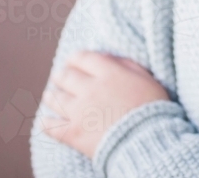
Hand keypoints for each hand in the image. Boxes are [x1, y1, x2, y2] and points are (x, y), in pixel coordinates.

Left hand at [41, 51, 168, 158]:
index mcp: (109, 73)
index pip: (82, 58)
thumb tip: (108, 57)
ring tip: (51, 97)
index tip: (73, 63)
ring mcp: (78, 111)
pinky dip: (45, 121)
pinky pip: (48, 125)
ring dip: (51, 96)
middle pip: (65, 76)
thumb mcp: (147, 79)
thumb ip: (127, 65)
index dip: (75, 59)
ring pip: (53, 98)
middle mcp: (90, 88)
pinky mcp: (72, 133)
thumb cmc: (152, 109)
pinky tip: (46, 120)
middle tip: (60, 78)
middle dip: (61, 76)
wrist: (148, 141)